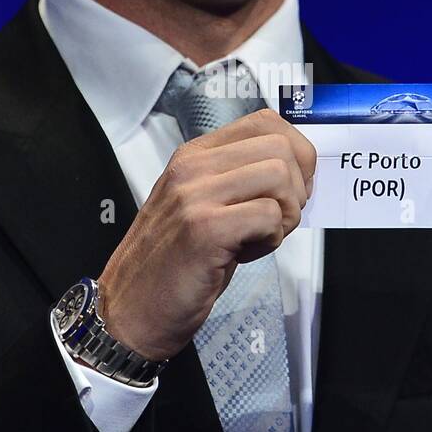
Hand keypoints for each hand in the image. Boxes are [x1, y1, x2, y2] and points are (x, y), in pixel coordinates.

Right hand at [96, 108, 315, 361]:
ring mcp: (195, 195)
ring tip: (258, 238)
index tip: (290, 188)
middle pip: (281, 148)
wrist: (132, 309)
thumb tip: (299, 170)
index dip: (295, 154)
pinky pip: (270, 216)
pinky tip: (243, 254)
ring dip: (285, 215)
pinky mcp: (205, 229)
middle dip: (297, 188)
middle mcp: (192, 167)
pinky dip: (271, 240)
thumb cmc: (175, 263)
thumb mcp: (203, 206)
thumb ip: (240, 180)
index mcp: (194, 156)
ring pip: (280, 177)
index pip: (265, 122)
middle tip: (277, 221)